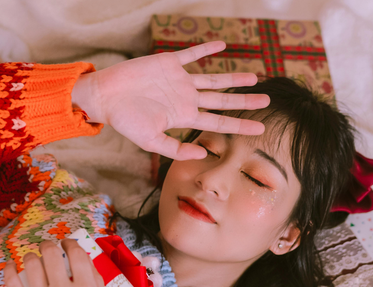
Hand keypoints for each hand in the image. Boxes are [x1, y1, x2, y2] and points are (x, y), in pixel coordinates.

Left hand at [4, 240, 110, 286]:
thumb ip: (97, 286)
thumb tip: (85, 261)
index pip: (77, 253)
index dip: (69, 243)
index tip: (65, 243)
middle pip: (51, 252)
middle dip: (49, 245)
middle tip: (47, 248)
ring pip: (31, 263)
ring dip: (32, 257)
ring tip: (33, 260)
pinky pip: (11, 282)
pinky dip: (9, 269)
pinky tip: (10, 266)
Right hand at [70, 40, 269, 159]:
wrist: (105, 95)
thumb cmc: (124, 121)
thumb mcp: (150, 141)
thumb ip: (175, 149)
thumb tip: (203, 154)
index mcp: (184, 117)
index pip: (219, 123)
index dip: (240, 125)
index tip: (261, 128)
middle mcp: (186, 99)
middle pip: (222, 101)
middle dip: (244, 101)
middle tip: (267, 100)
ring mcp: (179, 80)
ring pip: (213, 79)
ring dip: (233, 78)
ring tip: (254, 77)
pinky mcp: (169, 62)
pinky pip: (192, 54)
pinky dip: (207, 49)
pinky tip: (222, 45)